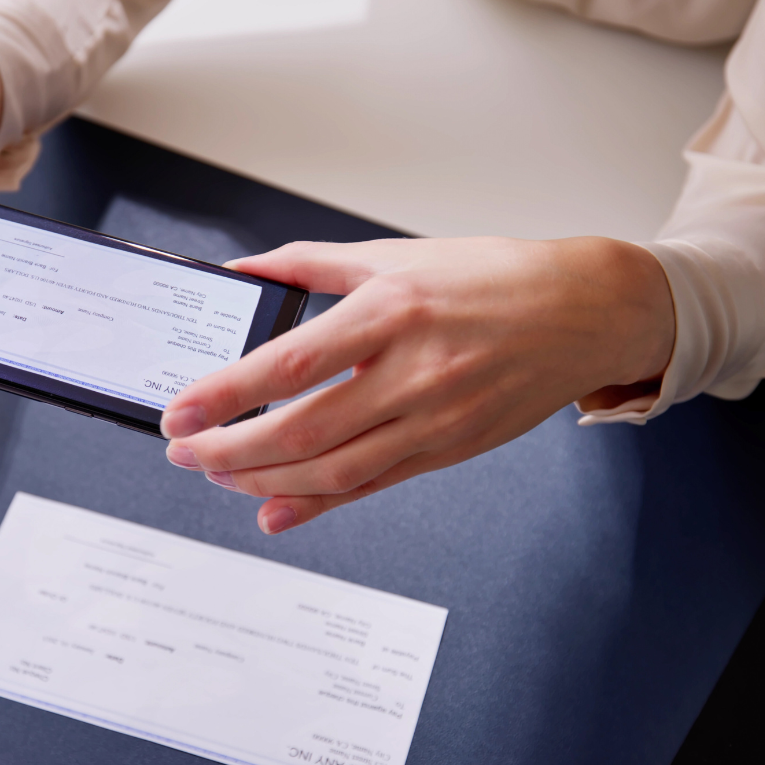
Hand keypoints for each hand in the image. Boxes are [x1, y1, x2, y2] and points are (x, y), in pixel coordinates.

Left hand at [159, 235, 674, 533]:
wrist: (583, 312)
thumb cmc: (491, 277)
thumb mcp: (395, 254)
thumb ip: (309, 263)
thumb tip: (243, 271)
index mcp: (391, 310)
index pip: (289, 365)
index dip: (225, 396)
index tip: (180, 412)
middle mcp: (413, 370)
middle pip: (302, 431)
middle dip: (229, 451)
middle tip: (186, 453)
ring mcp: (434, 418)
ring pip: (333, 470)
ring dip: (265, 481)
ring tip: (220, 475)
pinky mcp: (449, 449)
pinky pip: (372, 486)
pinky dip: (318, 505)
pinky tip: (275, 510)